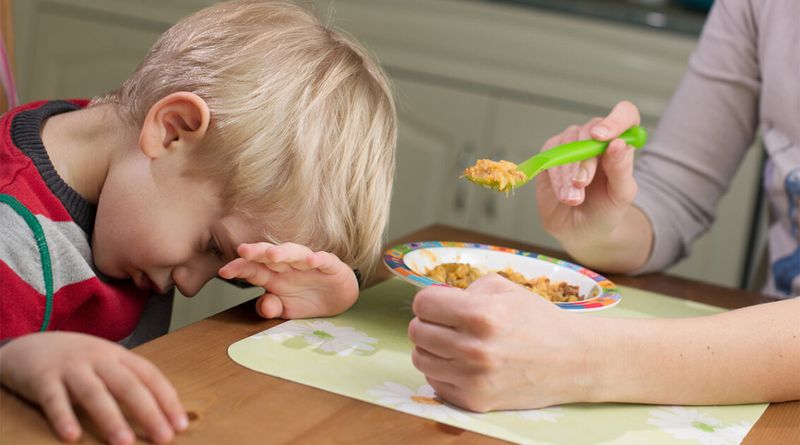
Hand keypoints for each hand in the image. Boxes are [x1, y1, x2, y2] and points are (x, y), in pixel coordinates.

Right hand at [0, 332, 187, 443]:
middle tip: (163, 437)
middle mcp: (98, 359)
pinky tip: (72, 436)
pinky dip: (63, 417)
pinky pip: (53, 399)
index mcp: (118, 356)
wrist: (28, 345)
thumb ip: (129, 382)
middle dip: (148, 412)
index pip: (149, 376)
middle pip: (127, 385)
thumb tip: (161, 414)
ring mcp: (70, 367)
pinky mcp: (42, 379)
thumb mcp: (106, 364)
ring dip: (111, 418)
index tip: (180, 424)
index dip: (167, 399)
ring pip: (94, 393)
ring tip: (125, 442)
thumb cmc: (77, 361)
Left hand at [218, 242, 358, 318]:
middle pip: (270, 256)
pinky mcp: (330, 265)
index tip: (224, 271)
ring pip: (295, 253)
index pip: (253, 269)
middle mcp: (288, 266)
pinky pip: (323, 260)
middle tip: (243, 250)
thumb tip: (263, 306)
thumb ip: (272, 308)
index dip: (239, 268)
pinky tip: (312, 260)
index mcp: (273, 276)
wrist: (338, 297)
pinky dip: (318, 259)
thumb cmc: (307, 299)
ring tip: (273, 255)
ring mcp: (308, 263)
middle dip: (257, 252)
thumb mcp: (286, 310)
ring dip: (284, 252)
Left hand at [407, 275, 594, 411]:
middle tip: (448, 323)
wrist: (573, 361)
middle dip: (429, 323)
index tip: (440, 303)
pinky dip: (443, 371)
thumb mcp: (505, 289)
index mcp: (480, 315)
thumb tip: (435, 299)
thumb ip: (465, 289)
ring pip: (420, 358)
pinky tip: (464, 364)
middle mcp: (473, 349)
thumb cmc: (538, 321)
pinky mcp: (474, 401)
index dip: (430, 301)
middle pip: (416, 331)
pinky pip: (435, 382)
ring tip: (454, 343)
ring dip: (432, 348)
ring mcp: (472, 378)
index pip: (422, 304)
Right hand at [536, 101, 640, 242]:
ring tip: (573, 198)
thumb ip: (621, 169)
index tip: (602, 137)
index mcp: (620, 143)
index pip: (624, 114)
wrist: (582, 231)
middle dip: (585, 159)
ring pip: (567, 143)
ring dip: (568, 173)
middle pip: (589, 130)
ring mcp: (571, 145)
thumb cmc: (606, 210)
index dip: (615, 120)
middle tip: (582, 183)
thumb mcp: (621, 195)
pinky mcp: (550, 156)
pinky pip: (549, 156)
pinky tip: (563, 194)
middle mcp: (595, 139)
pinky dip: (555, 177)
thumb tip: (617, 144)